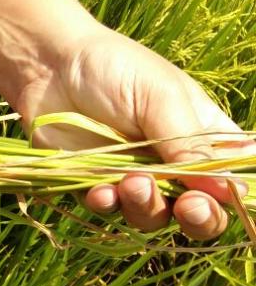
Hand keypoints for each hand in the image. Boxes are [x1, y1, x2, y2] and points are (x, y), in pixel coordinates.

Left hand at [14, 26, 252, 239]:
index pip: (234, 176)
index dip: (235, 195)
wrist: (49, 68)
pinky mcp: (95, 186)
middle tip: (189, 206)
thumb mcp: (161, 98)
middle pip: (201, 211)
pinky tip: (101, 190)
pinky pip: (109, 211)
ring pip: (155, 217)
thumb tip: (231, 191)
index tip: (229, 196)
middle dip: (199, 217)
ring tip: (132, 182)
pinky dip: (108, 205)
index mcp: (204, 137)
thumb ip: (190, 144)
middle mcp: (173, 164)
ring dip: (148, 206)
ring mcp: (134, 178)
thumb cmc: (114, 69)